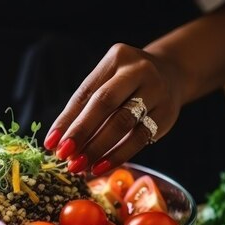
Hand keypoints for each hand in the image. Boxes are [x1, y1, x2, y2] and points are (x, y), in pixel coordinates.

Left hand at [44, 43, 183, 175]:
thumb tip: (57, 142)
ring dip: (97, 147)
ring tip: (80, 165)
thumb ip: (84, 108)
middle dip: (81, 132)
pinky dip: (117, 155)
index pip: (85, 92)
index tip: (51, 143)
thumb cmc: (127, 83)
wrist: (173, 75)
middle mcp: (138, 70)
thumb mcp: (106, 83)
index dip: (66, 119)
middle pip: (104, 103)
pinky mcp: (166, 114)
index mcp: (116, 58)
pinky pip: (139, 138)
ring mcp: (156, 91)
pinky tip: (101, 166)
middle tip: (64, 155)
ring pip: (122, 122)